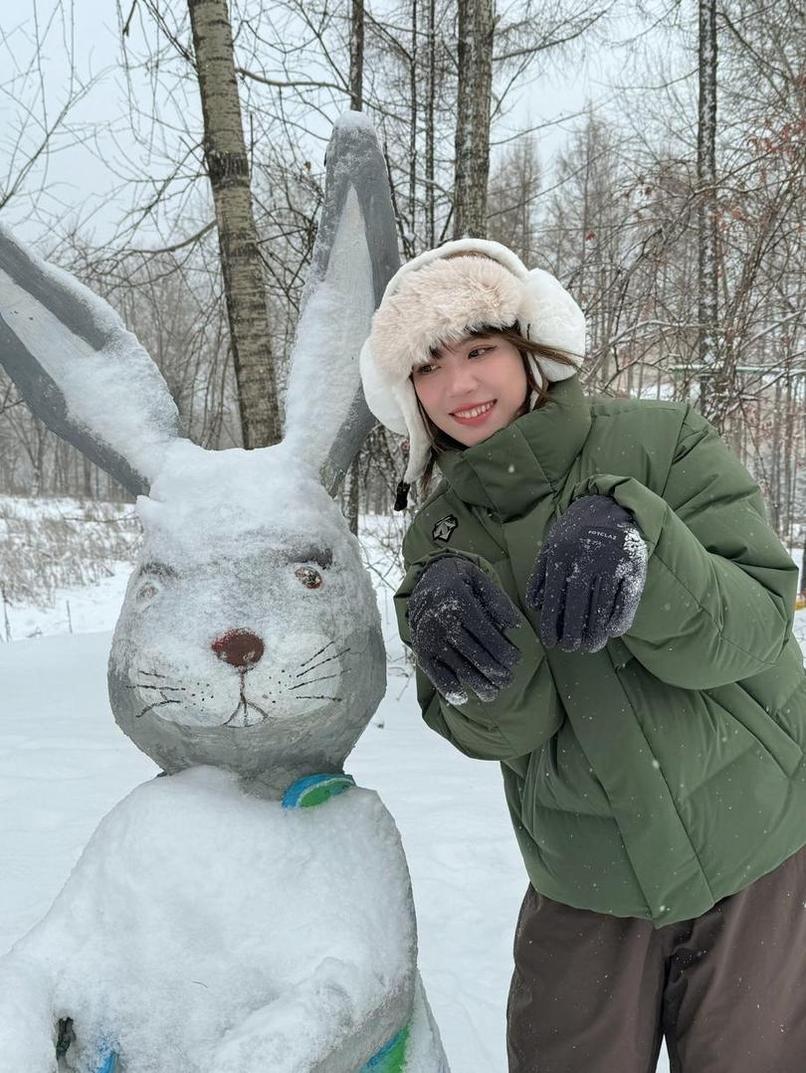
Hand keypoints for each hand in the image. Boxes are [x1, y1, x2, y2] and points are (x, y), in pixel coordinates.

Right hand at [408, 556, 520, 704]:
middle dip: (495, 671)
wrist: (424, 580)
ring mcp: (428, 638)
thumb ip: (497, 600)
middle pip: (474, 654)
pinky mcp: (420, 650)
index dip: (504, 651)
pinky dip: (448, 688)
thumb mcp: (478, 578)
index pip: (486, 634)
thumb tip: (515, 626)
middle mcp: (440, 621)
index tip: (516, 661)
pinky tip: (464, 697)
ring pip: (458, 667)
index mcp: (458, 601)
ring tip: (493, 693)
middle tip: (508, 680)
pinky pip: (435, 674)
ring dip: (478, 684)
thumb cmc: (458, 580)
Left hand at [526, 495, 646, 652]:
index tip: (551, 642)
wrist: (610, 506)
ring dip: (597, 631)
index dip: (552, 624)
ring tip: (592, 646)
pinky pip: (627, 598)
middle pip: (578, 605)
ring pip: (602, 605)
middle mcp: (586, 559)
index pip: (554, 597)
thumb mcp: (552, 545)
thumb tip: (535, 605)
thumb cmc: (575, 532)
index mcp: (561, 555)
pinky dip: (621, 617)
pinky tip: (614, 631)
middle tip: (571, 648)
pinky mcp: (633, 566)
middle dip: (573, 632)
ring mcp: (611, 562)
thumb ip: (541, 573)